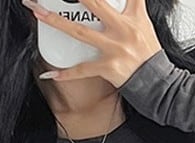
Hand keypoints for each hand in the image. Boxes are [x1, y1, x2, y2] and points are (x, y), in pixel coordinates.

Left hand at [21, 0, 162, 86]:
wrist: (156, 82)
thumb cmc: (148, 54)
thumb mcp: (144, 23)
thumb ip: (132, 4)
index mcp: (133, 15)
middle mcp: (122, 29)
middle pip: (94, 3)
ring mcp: (114, 48)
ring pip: (80, 32)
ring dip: (56, 22)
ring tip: (38, 13)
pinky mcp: (109, 67)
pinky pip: (83, 69)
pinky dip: (66, 73)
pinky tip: (51, 73)